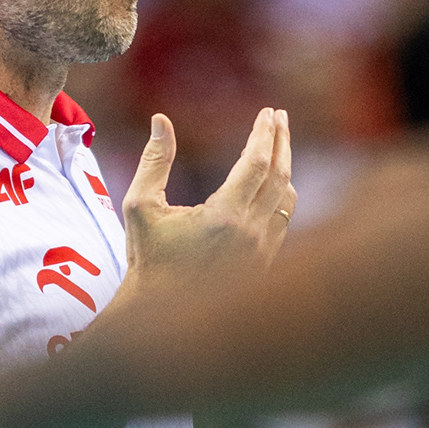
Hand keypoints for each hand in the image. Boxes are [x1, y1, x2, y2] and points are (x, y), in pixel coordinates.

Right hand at [120, 107, 295, 291]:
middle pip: (280, 176)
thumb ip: (154, 161)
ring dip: (285, 168)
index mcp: (223, 218)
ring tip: (277, 146)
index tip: (268, 113)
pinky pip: (283, 221)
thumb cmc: (147, 259)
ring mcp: (261, 252)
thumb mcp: (141, 206)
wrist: (160, 314)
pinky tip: (272, 183)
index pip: (257, 163)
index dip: (264, 134)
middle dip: (282, 141)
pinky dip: (281, 196)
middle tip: (279, 118)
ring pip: (287, 199)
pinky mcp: (264, 265)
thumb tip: (160, 120)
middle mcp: (250, 235)